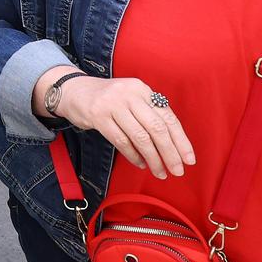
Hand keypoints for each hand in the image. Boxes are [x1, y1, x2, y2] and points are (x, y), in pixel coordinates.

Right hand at [53, 74, 195, 180]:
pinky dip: (133, 155)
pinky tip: (140, 163)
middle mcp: (129, 94)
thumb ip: (150, 114)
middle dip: (170, 153)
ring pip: (140, 137)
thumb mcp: (131, 99)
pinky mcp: (98, 115)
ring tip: (160, 172)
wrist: (73, 90)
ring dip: (153, 159)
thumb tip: (175, 145)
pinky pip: (121, 141)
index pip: (168, 117)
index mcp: (142, 89)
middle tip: (177, 171)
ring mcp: (112, 104)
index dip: (181, 140)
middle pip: (157, 128)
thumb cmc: (108, 99)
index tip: (189, 159)